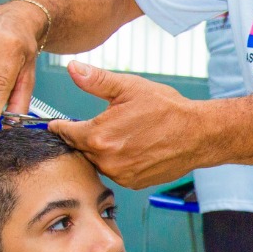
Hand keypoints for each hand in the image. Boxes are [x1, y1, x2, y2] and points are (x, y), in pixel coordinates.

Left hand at [48, 62, 204, 188]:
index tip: (54, 125)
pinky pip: (114, 172)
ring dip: (99, 150)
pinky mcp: (132, 182)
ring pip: (96, 161)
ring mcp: (119, 174)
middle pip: (80, 148)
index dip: (59, 126)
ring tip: (118, 134)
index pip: (66, 133)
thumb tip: (72, 68)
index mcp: (98, 135)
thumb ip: (96, 80)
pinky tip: (131, 147)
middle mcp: (105, 159)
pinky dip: (116, 161)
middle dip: (82, 137)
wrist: (197, 134)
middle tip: (93, 125)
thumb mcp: (129, 87)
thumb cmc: (166, 108)